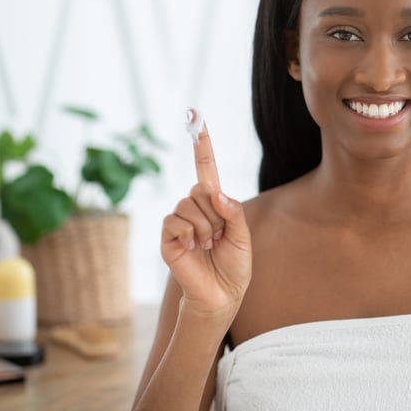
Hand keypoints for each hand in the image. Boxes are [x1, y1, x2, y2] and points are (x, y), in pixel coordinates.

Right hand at [160, 118, 251, 316]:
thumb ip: (233, 212)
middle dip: (216, 214)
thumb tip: (215, 192)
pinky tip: (193, 250)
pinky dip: (189, 235)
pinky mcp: (167, 237)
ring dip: (205, 228)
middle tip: (218, 237)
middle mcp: (194, 207)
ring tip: (207, 246)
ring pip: (189, 205)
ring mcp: (178, 221)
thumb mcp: (243, 236)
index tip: (195, 115)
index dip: (201, 144)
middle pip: (201, 190)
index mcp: (214, 203)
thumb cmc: (234, 266)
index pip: (205, 168)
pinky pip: (175, 222)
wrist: (222, 295)